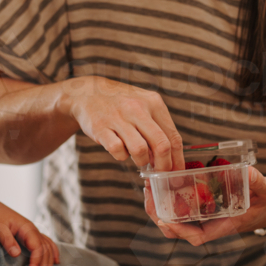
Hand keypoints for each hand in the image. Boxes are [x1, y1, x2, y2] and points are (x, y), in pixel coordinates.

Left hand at [0, 189, 59, 265]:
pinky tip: (56, 261)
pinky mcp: (29, 235)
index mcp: (27, 228)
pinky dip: (52, 253)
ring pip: (47, 249)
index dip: (36, 263)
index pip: (38, 248)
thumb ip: (7, 240)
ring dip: (47, 264)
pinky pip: (46, 244)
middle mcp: (33, 230)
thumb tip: (17, 255)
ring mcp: (32, 232)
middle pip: (45, 251)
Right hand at [65, 76, 184, 170]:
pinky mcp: (100, 128)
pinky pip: (117, 151)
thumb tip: (170, 158)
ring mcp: (118, 118)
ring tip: (138, 158)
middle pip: (161, 145)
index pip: (173, 136)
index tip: (176, 172)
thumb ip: (158, 128)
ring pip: (140, 151)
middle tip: (160, 173)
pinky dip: (121, 156)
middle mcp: (137, 108)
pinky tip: (120, 149)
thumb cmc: (122, 104)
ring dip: (141, 161)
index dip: (177, 159)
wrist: (88, 92)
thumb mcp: (144, 106)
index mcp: (153, 103)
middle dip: (163, 165)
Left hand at [144, 167, 265, 245]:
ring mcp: (205, 217)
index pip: (197, 237)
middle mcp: (211, 224)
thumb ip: (258, 182)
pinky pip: (182, 209)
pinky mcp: (203, 207)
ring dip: (161, 208)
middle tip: (149, 197)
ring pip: (177, 220)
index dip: (180, 231)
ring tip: (149, 189)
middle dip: (161, 217)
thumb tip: (249, 171)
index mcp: (224, 225)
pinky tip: (160, 183)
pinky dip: (169, 200)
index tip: (165, 220)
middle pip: (179, 230)